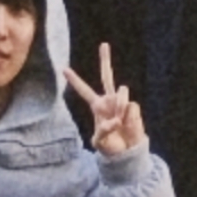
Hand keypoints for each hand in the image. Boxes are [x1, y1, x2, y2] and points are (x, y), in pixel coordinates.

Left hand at [65, 44, 145, 160]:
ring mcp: (121, 102)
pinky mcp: (133, 107)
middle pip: (107, 75)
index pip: (84, 90)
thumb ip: (102, 130)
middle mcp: (109, 100)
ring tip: (120, 121)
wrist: (127, 151)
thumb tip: (114, 120)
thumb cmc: (110, 146)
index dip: (75, 80)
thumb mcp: (99, 142)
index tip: (64, 69)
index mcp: (97, 106)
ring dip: (120, 105)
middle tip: (103, 44)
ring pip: (121, 91)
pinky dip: (128, 116)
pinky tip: (127, 124)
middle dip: (105, 60)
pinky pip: (131, 105)